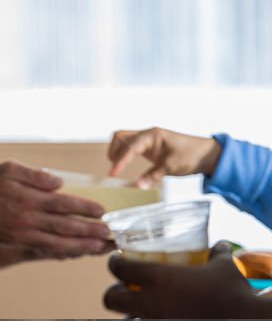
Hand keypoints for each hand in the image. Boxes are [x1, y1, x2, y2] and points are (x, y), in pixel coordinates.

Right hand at [0, 160, 110, 256]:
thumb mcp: (8, 168)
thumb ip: (35, 175)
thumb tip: (58, 183)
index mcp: (28, 198)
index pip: (63, 204)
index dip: (84, 208)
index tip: (102, 210)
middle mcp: (27, 219)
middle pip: (65, 227)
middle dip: (91, 231)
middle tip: (112, 233)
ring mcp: (23, 234)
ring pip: (58, 242)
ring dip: (81, 246)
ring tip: (101, 247)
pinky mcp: (19, 242)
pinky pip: (46, 248)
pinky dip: (64, 251)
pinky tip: (77, 250)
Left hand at [104, 241, 257, 317]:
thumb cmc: (234, 292)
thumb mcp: (224, 267)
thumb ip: (216, 254)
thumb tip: (219, 244)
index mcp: (158, 279)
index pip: (119, 269)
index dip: (114, 264)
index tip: (116, 262)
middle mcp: (151, 304)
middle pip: (110, 299)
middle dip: (113, 294)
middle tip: (123, 290)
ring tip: (149, 317)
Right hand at [108, 127, 222, 187]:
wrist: (206, 154)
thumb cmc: (192, 155)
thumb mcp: (172, 167)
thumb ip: (153, 176)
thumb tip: (137, 186)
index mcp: (153, 136)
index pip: (130, 147)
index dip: (120, 161)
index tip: (113, 174)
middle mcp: (147, 135)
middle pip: (120, 137)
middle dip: (114, 152)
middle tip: (115, 169)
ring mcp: (147, 140)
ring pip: (123, 140)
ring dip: (118, 152)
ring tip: (118, 167)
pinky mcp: (149, 147)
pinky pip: (130, 146)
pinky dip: (124, 154)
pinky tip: (126, 164)